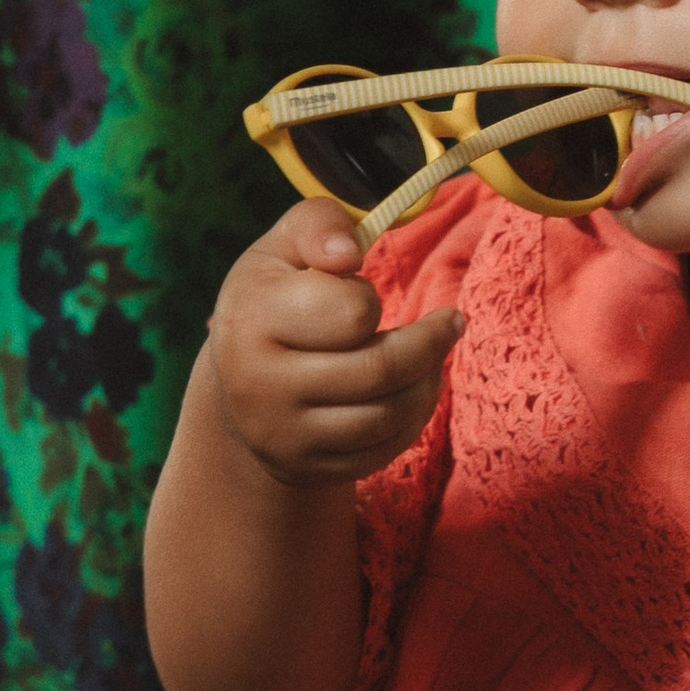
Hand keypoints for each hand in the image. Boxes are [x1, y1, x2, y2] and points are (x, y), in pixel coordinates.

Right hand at [204, 196, 459, 488]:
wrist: (239, 378)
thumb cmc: (278, 295)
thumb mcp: (286, 246)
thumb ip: (320, 224)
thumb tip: (348, 252)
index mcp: (251, 317)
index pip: (351, 312)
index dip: (370, 297)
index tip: (364, 289)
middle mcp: (257, 384)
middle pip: (379, 370)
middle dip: (429, 342)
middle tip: (450, 322)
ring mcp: (282, 434)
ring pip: (387, 415)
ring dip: (428, 381)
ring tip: (434, 353)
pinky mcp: (306, 467)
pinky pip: (383, 451)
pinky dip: (414, 418)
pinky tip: (414, 389)